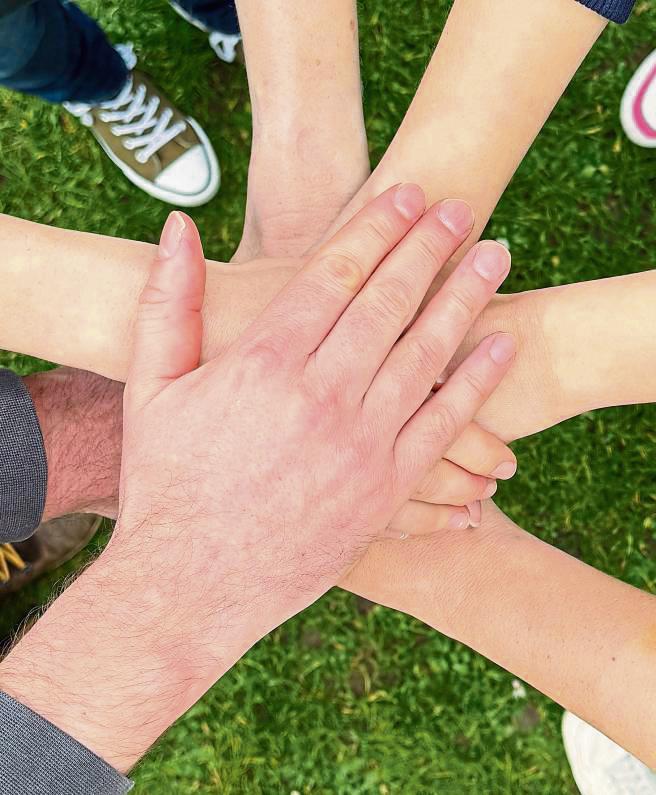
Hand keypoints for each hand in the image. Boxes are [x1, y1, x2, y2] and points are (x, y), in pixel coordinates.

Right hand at [116, 184, 514, 644]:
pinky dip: (477, 382)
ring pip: (425, 353)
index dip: (376, 227)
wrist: (189, 586)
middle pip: (389, 301)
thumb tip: (177, 226)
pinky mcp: (384, 490)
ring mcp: (359, 445)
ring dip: (466, 297)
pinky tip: (502, 345)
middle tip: (463, 208)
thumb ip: (167, 302)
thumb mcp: (151, 386)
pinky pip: (442, 424)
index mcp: (262, 363)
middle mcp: (319, 395)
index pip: (335, 273)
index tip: (409, 194)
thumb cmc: (165, 483)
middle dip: (429, 246)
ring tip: (496, 256)